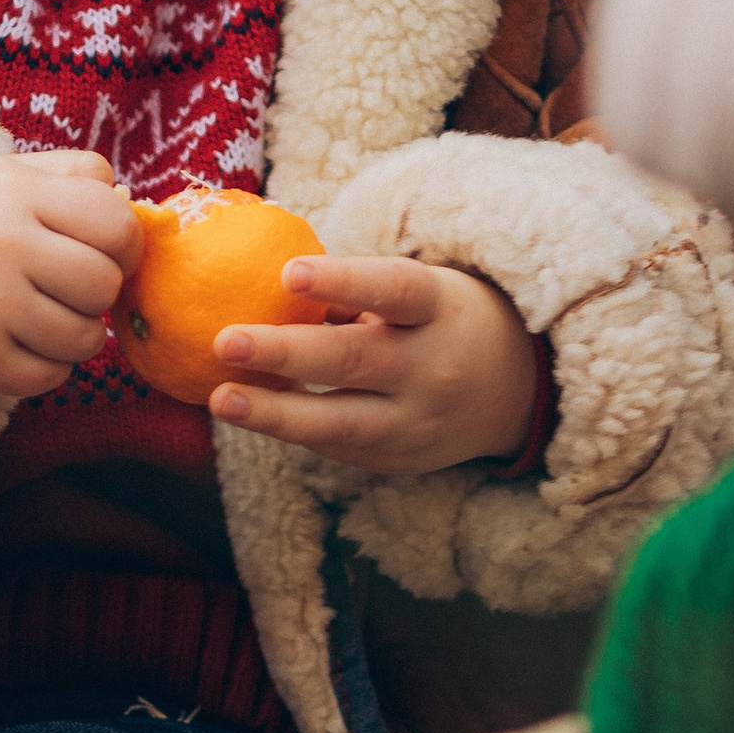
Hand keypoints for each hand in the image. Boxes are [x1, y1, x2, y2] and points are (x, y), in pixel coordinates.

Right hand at [0, 150, 139, 403]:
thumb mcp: (6, 177)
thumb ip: (76, 177)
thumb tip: (137, 205)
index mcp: (12, 192)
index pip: (116, 224)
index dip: (124, 245)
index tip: (102, 252)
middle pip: (104, 285)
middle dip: (95, 293)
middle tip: (63, 288)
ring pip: (85, 339)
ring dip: (73, 334)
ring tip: (36, 315)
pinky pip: (51, 377)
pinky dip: (44, 366)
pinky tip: (12, 342)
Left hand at [210, 255, 539, 474]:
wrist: (513, 392)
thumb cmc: (440, 321)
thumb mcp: (421, 292)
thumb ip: (356, 292)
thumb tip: (265, 277)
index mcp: (439, 308)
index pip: (394, 289)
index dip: (343, 282)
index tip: (288, 273)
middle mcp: (433, 367)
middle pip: (355, 360)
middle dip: (285, 352)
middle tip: (226, 340)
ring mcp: (418, 421)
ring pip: (340, 421)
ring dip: (273, 412)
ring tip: (220, 398)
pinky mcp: (400, 459)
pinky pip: (338, 447)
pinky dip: (292, 430)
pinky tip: (249, 414)